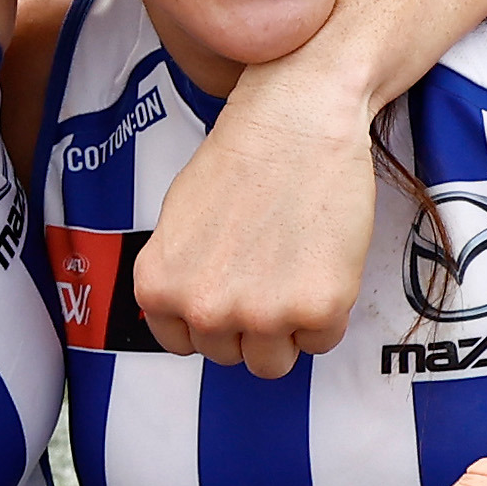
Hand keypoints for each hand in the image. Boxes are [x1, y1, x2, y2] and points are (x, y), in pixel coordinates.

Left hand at [133, 72, 374, 374]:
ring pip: (273, 363)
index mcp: (159, 289)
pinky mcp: (316, 310)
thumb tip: (190, 316)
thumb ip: (179, 277)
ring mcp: (261, 315)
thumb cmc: (240, 159)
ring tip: (293, 272)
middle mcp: (204, 309)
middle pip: (229, 357)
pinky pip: (322, 341)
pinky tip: (320, 264)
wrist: (295, 122)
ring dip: (286, 329)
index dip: (213, 319)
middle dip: (250, 323)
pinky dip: (327, 313)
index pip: (183, 345)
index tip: (232, 292)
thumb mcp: (176, 223)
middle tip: (268, 272)